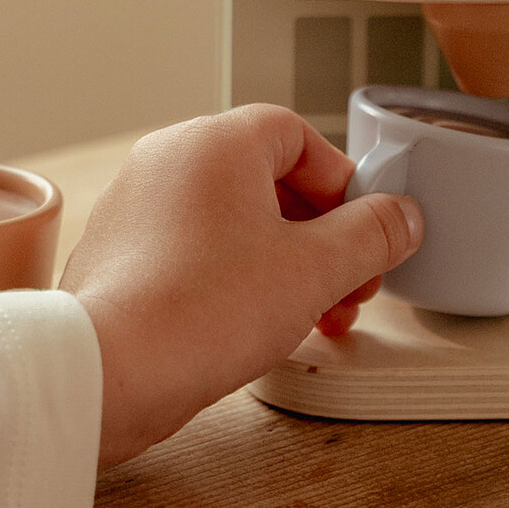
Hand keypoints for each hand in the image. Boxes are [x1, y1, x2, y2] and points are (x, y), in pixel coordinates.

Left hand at [58, 104, 421, 466]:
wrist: (106, 371)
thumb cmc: (201, 310)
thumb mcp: (314, 271)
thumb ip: (370, 236)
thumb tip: (402, 217)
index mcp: (217, 141)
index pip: (299, 137)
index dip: (342, 188)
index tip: (365, 237)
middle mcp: (170, 157)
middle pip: (267, 179)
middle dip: (319, 238)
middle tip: (347, 289)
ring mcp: (136, 202)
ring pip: (230, 218)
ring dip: (280, 262)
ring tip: (308, 320)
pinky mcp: (117, 249)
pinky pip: (191, 247)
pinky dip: (230, 276)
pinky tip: (250, 327)